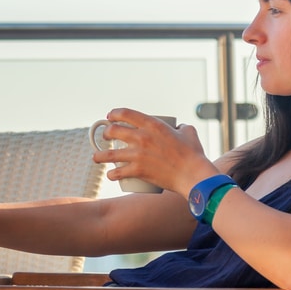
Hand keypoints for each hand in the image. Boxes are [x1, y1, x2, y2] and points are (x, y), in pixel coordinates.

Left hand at [92, 108, 216, 196]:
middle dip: (105, 133)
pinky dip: (112, 175)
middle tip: (106, 137)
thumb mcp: (189, 132)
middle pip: (113, 131)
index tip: (110, 117)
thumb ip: (181, 126)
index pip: (125, 113)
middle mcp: (142, 137)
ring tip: (97, 157)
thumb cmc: (193, 154)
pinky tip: (110, 175)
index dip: (114, 113)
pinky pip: (118, 173)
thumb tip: (179, 127)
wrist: (193, 174)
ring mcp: (138, 154)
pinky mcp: (138, 170)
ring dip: (100, 156)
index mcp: (152, 124)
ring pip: (109, 154)